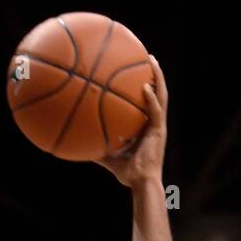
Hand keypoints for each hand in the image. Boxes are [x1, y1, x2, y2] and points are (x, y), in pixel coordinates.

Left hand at [93, 55, 167, 188]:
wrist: (142, 183)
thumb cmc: (128, 174)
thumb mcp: (109, 158)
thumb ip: (98, 149)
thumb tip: (79, 146)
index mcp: (147, 126)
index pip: (148, 101)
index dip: (147, 85)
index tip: (139, 70)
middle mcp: (155, 122)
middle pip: (158, 92)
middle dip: (154, 73)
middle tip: (147, 57)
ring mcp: (159, 126)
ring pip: (162, 95)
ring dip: (158, 77)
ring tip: (151, 60)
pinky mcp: (159, 132)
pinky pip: (156, 111)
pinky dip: (151, 99)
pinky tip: (145, 87)